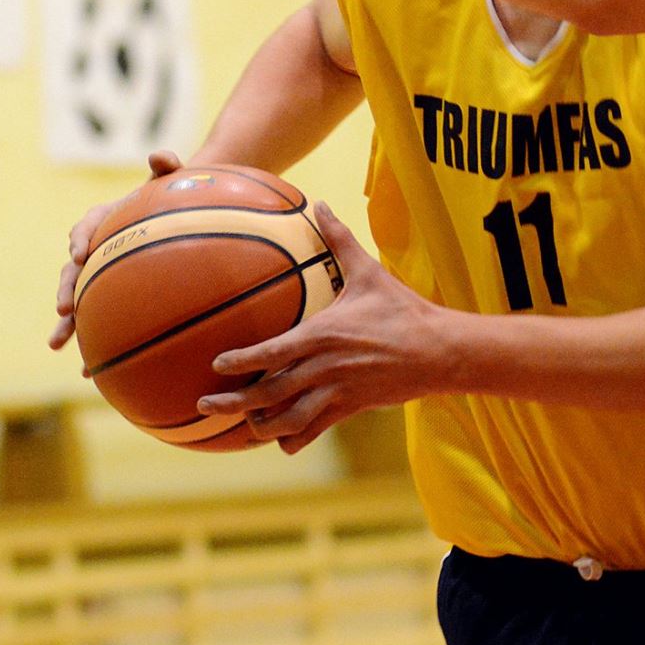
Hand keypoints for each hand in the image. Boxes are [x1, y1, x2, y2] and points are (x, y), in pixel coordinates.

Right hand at [49, 150, 183, 349]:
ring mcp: (102, 278)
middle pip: (74, 271)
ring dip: (68, 325)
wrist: (181, 216)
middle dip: (67, 290)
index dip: (81, 239)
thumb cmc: (176, 196)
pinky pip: (100, 323)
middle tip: (65, 308)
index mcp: (106, 221)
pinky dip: (94, 346)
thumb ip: (168, 167)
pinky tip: (90, 372)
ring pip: (79, 303)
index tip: (80, 253)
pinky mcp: (112, 300)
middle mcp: (98, 251)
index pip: (87, 227)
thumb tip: (161, 155)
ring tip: (58, 345)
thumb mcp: (174, 179)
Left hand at [195, 203, 453, 454]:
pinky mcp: (351, 408)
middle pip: (269, 393)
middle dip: (233, 403)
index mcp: (322, 334)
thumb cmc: (402, 309)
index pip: (271, 352)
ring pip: (288, 418)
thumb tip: (320, 204)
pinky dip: (294, 437)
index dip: (240, 361)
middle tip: (205, 404)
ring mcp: (337, 392)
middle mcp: (324, 367)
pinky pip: (315, 430)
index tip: (217, 364)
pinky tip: (282, 440)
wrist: (439, 350)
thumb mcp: (369, 272)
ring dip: (261, 425)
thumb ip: (339, 239)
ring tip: (242, 425)